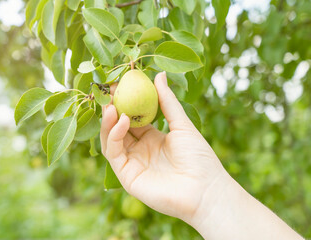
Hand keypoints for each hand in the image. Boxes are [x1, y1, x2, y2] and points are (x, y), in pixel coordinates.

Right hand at [100, 72, 226, 221]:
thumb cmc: (199, 158)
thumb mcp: (181, 125)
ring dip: (108, 122)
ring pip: (111, 140)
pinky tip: (122, 120)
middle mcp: (139, 150)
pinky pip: (114, 153)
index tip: (120, 83)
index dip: (125, 102)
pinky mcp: (127, 176)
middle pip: (117, 128)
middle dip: (112, 109)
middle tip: (109, 91)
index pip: (131, 117)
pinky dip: (114, 135)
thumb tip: (159, 74)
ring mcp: (132, 163)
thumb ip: (167, 102)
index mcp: (152, 138)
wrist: (205, 189)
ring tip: (111, 105)